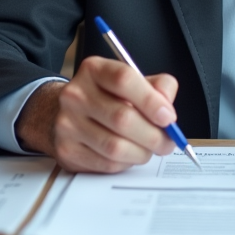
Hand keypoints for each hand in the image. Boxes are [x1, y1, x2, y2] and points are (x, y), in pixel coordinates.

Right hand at [16, 56, 178, 173]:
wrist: (66, 114)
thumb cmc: (107, 98)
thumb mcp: (132, 83)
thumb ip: (157, 87)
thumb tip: (167, 107)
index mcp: (94, 70)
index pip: (124, 79)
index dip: (151, 100)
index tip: (168, 117)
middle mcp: (76, 94)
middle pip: (122, 118)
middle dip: (154, 135)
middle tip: (168, 142)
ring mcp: (67, 124)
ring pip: (116, 146)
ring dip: (142, 152)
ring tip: (149, 149)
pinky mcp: (67, 151)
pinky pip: (106, 163)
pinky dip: (126, 163)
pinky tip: (129, 155)